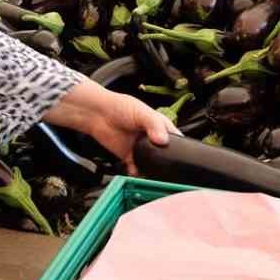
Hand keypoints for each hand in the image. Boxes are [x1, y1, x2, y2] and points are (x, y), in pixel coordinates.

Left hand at [42, 79, 177, 173]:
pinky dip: (137, 173)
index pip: (176, 139)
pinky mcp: (129, 157)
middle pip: (165, 155)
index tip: (182, 156)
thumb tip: (163, 140)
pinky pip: (136, 170)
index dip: (181, 148)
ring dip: (152, 170)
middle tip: (166, 168)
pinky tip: (135, 170)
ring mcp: (141, 149)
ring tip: (152, 172)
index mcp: (160, 126)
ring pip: (152, 164)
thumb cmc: (120, 106)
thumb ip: (154, 125)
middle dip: (166, 163)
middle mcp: (152, 139)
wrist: (97, 114)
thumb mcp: (141, 112)